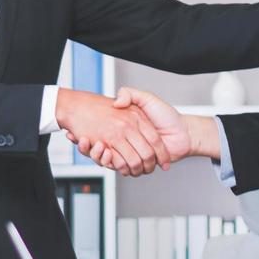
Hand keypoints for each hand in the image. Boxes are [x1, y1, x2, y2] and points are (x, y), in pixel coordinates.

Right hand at [67, 87, 210, 171]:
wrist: (184, 133)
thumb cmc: (167, 115)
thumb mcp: (146, 98)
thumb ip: (130, 94)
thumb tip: (115, 100)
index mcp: (125, 124)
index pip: (102, 130)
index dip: (88, 132)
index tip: (75, 131)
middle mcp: (125, 138)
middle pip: (99, 145)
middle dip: (86, 144)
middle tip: (75, 137)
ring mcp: (129, 151)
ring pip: (104, 156)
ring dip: (94, 152)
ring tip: (85, 142)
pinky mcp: (135, 163)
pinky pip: (116, 165)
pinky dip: (107, 161)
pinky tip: (101, 150)